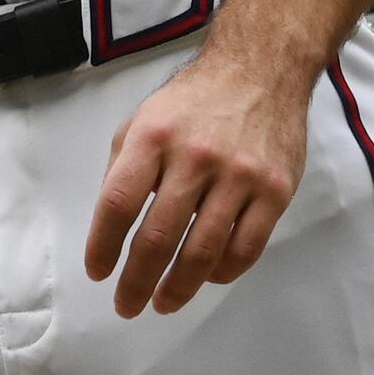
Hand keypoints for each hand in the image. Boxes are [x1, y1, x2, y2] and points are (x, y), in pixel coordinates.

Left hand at [85, 51, 308, 318]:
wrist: (263, 68)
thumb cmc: (195, 100)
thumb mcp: (145, 118)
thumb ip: (126, 168)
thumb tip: (111, 228)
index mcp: (153, 137)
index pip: (118, 203)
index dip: (103, 245)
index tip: (98, 272)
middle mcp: (195, 156)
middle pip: (157, 238)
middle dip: (136, 282)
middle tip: (127, 306)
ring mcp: (240, 175)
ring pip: (203, 253)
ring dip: (178, 288)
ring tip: (163, 303)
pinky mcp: (275, 190)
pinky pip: (246, 248)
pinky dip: (222, 273)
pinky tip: (206, 278)